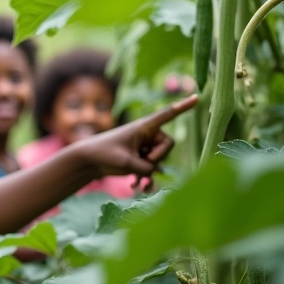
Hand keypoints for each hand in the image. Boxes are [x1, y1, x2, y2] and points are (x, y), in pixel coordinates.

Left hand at [74, 95, 197, 182]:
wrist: (88, 161)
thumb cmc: (104, 154)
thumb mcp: (126, 162)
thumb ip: (146, 168)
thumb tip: (156, 172)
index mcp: (144, 126)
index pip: (167, 114)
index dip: (182, 107)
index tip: (196, 97)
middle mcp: (147, 134)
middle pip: (168, 145)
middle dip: (157, 158)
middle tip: (142, 164)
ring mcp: (144, 147)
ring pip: (160, 160)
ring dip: (149, 172)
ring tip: (136, 182)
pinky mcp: (139, 158)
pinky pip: (152, 169)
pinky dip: (145, 178)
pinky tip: (136, 186)